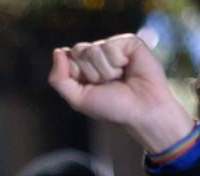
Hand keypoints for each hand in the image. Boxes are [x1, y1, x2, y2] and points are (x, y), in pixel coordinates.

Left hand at [48, 34, 193, 153]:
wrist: (142, 109)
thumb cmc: (113, 108)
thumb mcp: (78, 99)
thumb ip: (59, 79)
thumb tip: (57, 51)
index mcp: (84, 68)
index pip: (66, 58)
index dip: (76, 74)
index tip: (91, 87)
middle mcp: (97, 55)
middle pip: (78, 50)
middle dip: (90, 73)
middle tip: (107, 84)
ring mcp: (112, 47)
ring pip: (93, 49)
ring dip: (106, 71)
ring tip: (119, 78)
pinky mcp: (128, 42)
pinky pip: (109, 46)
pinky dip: (117, 62)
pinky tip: (128, 68)